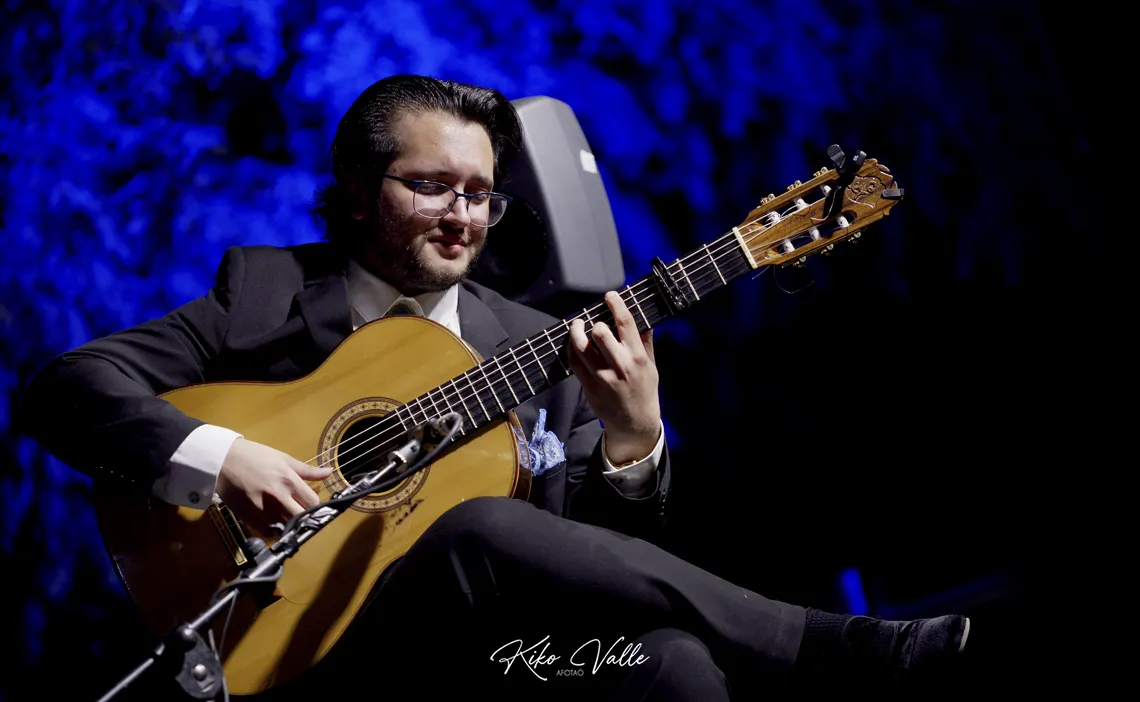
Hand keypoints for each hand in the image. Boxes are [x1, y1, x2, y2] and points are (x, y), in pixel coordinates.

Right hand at [216, 438, 332, 533]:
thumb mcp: (284, 459)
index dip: (315, 506)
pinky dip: (273, 530)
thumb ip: (307, 470)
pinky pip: (267, 532)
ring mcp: (262, 509)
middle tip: (301, 516)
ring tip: (285, 518)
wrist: (223, 460)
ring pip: (285, 527)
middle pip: (301, 518)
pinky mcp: (248, 517)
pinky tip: (272, 522)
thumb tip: (329, 472)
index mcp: (289, 480)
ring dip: (288, 525)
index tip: (310, 505)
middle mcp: (278, 497)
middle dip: (304, 518)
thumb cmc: (255, 456)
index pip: (313, 503)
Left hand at [568, 291, 662, 464]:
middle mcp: (619, 366)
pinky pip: (574, 363)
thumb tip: (644, 319)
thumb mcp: (651, 366)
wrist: (634, 422)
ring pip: (581, 347)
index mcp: (637, 358)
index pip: (626, 324)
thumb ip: (645, 342)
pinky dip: (571, 350)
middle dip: (594, 322)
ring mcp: (602, 378)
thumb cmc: (644, 390)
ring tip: (576, 325)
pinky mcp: (589, 387)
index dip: (616, 305)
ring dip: (576, 331)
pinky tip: (573, 344)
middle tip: (592, 320)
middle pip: (600, 333)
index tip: (610, 295)